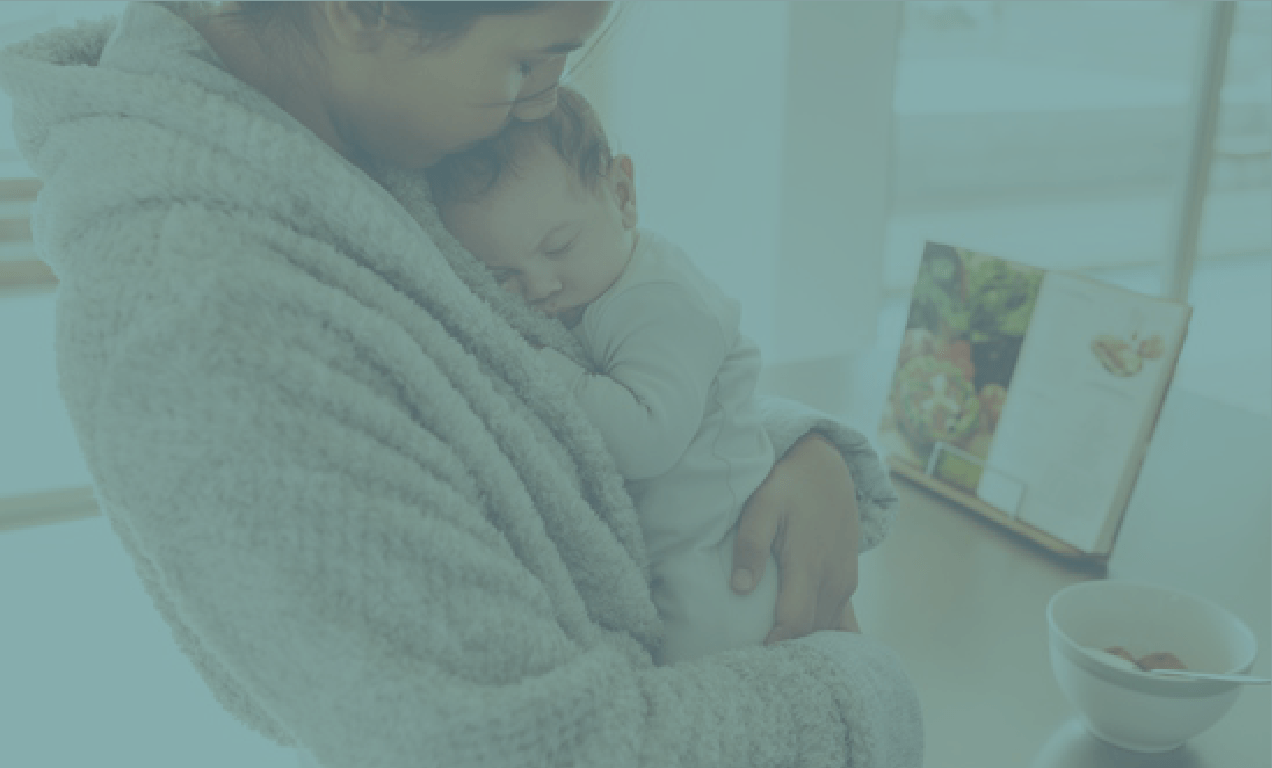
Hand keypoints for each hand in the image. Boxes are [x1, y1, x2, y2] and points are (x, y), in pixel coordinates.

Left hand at [730, 432, 860, 645]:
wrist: (828, 468)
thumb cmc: (788, 485)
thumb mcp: (762, 506)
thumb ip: (751, 545)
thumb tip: (739, 588)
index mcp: (809, 563)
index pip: (795, 621)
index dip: (776, 643)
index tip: (753, 655)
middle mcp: (833, 578)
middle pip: (812, 630)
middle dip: (788, 648)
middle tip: (757, 660)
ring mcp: (845, 580)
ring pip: (827, 627)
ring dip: (806, 642)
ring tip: (777, 655)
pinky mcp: (849, 579)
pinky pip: (845, 620)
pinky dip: (830, 635)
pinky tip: (814, 650)